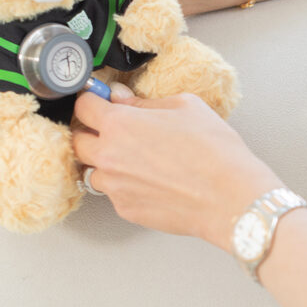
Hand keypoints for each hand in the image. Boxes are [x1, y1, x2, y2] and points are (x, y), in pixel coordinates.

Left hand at [71, 86, 283, 247]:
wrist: (229, 196)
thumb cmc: (213, 151)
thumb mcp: (185, 106)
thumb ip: (144, 101)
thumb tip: (122, 98)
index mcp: (119, 124)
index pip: (84, 105)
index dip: (93, 98)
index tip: (101, 99)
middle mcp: (109, 156)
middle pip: (77, 140)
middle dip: (92, 131)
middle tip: (114, 128)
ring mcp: (115, 186)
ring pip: (93, 170)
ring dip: (106, 161)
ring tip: (136, 157)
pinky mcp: (125, 209)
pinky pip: (114, 192)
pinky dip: (125, 184)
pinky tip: (151, 178)